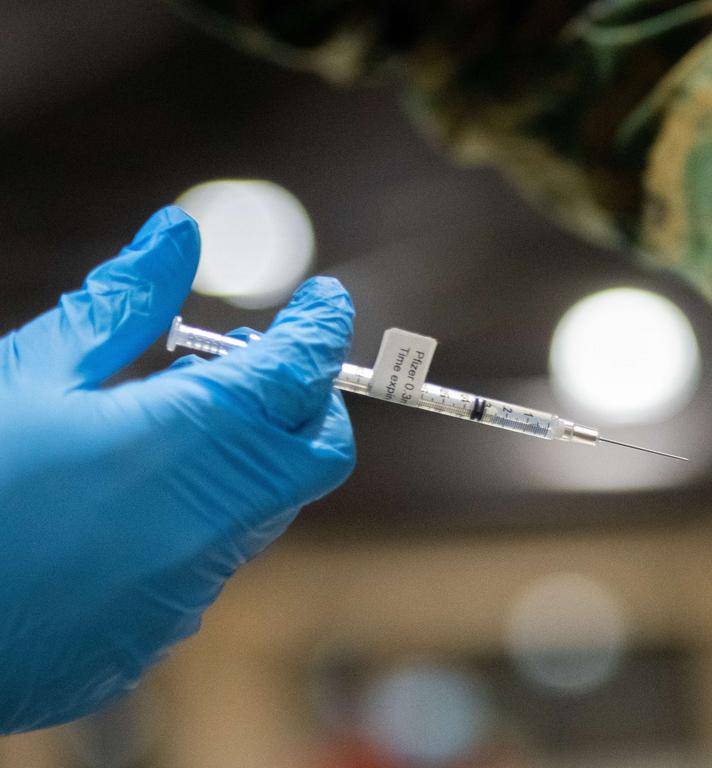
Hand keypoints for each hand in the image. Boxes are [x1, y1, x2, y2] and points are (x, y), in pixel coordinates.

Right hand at [0, 206, 355, 731]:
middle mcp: (209, 524)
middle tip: (255, 364)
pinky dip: (196, 516)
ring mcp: (187, 589)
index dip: (321, 330)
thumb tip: (178, 235)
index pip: (300, 374)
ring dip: (245, 459)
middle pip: (317, 452)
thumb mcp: (27, 375)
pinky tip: (125, 499)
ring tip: (168, 423)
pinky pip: (208, 562)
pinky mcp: (155, 632)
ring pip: (264, 508)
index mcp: (186, 443)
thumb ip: (120, 305)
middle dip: (307, 401)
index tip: (324, 302)